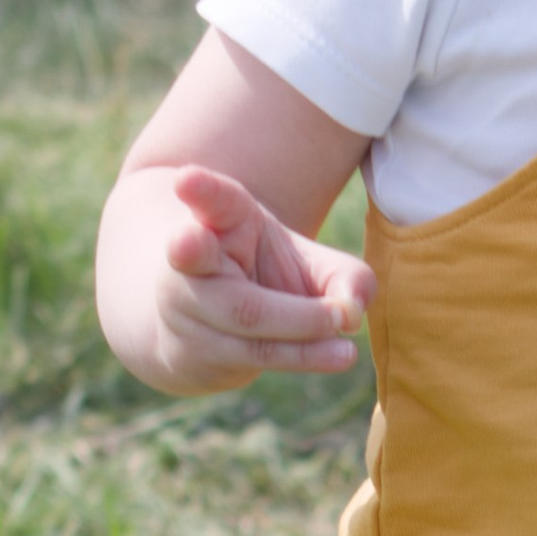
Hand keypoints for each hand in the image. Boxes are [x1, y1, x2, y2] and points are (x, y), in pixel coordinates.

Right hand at [152, 163, 370, 389]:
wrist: (199, 327)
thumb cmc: (262, 281)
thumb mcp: (302, 263)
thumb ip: (341, 277)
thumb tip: (353, 309)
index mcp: (217, 220)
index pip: (210, 199)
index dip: (200, 188)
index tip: (187, 179)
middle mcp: (188, 262)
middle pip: (231, 273)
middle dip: (272, 282)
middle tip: (337, 316)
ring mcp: (183, 308)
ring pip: (246, 319)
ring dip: (303, 334)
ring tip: (349, 349)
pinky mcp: (188, 352)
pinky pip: (250, 356)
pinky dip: (299, 356)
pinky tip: (337, 357)